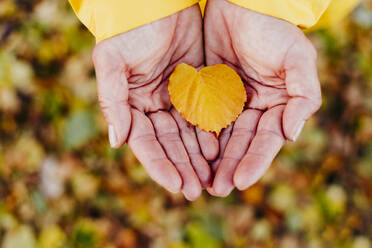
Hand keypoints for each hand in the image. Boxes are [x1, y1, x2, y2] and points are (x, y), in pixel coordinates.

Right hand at [92, 5, 218, 199]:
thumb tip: (116, 142)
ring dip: (199, 158)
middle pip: (170, 145)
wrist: (158, 2)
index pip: (147, 144)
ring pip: (189, 135)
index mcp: (133, 106)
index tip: (176, 186)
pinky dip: (211, 134)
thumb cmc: (130, 30)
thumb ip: (113, 100)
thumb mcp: (113, 61)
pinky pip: (205, 116)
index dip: (160, 165)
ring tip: (212, 179)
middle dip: (183, 168)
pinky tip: (219, 150)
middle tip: (197, 191)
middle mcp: (154, 107)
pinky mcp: (197, 88)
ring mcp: (176, 99)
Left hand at [204, 0, 321, 195]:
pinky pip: (199, 119)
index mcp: (275, 106)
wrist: (241, 5)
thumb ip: (303, 96)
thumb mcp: (298, 58)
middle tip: (216, 190)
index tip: (240, 182)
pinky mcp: (207, 94)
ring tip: (199, 182)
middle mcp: (252, 109)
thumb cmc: (273, 30)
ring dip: (210, 160)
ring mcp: (228, 103)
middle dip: (229, 168)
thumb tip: (293, 135)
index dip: (254, 162)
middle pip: (240, 145)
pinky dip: (195, 138)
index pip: (265, 140)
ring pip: (219, 137)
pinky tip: (188, 155)